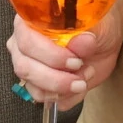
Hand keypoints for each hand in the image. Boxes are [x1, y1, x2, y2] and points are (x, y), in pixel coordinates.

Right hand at [6, 10, 122, 105]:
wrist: (101, 42)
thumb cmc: (94, 26)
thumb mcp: (99, 25)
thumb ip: (90, 32)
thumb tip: (80, 42)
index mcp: (29, 23)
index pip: (26, 42)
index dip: (50, 55)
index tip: (76, 61)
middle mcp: (21, 45)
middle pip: (25, 68)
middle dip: (57, 78)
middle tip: (83, 75)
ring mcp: (27, 67)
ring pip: (34, 88)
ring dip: (64, 88)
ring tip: (87, 75)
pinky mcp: (38, 86)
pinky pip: (46, 99)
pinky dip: (67, 96)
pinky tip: (82, 83)